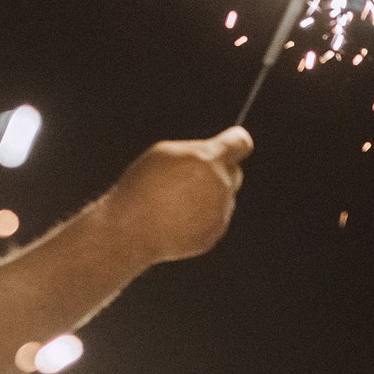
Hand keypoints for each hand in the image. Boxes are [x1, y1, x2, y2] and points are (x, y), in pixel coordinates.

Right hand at [100, 127, 252, 266]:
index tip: (234, 144)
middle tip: (191, 177)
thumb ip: (197, 149)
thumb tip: (215, 151)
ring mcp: (220, 211)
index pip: (241, 143)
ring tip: (176, 201)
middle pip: (235, 172)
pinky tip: (179, 218)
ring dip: (208, 196)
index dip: (236, 142)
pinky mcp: (216, 232)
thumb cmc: (143, 188)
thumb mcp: (164, 153)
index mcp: (208, 160)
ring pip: (224, 197)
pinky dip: (203, 217)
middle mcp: (220, 185)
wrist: (133, 229)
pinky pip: (216, 218)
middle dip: (220, 171)